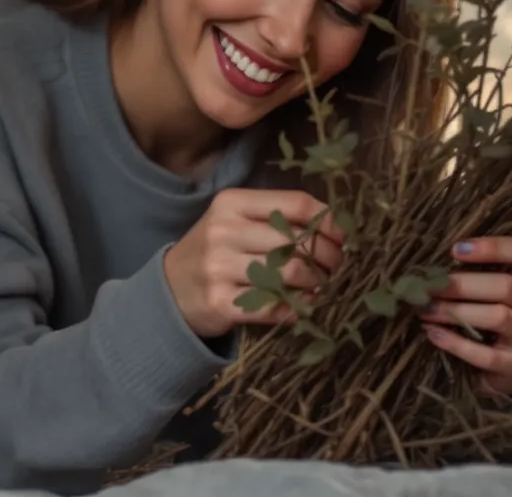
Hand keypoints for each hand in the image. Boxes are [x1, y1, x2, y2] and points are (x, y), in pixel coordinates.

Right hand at [163, 189, 343, 337]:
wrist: (169, 289)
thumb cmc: (214, 251)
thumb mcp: (234, 221)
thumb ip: (276, 218)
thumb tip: (334, 228)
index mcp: (232, 203)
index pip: (296, 203)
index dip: (328, 221)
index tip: (342, 236)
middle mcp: (225, 231)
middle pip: (297, 240)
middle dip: (328, 256)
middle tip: (336, 266)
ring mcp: (220, 267)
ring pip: (290, 273)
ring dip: (316, 283)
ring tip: (320, 285)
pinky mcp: (221, 302)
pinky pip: (274, 307)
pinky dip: (297, 308)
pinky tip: (302, 305)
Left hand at [418, 236, 511, 395]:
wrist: (511, 361)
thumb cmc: (498, 308)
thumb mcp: (499, 284)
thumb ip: (481, 268)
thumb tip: (436, 257)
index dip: (495, 247)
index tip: (456, 250)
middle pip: (508, 286)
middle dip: (464, 284)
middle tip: (430, 285)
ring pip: (499, 317)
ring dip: (457, 311)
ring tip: (426, 309)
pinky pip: (488, 355)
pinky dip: (457, 343)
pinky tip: (433, 333)